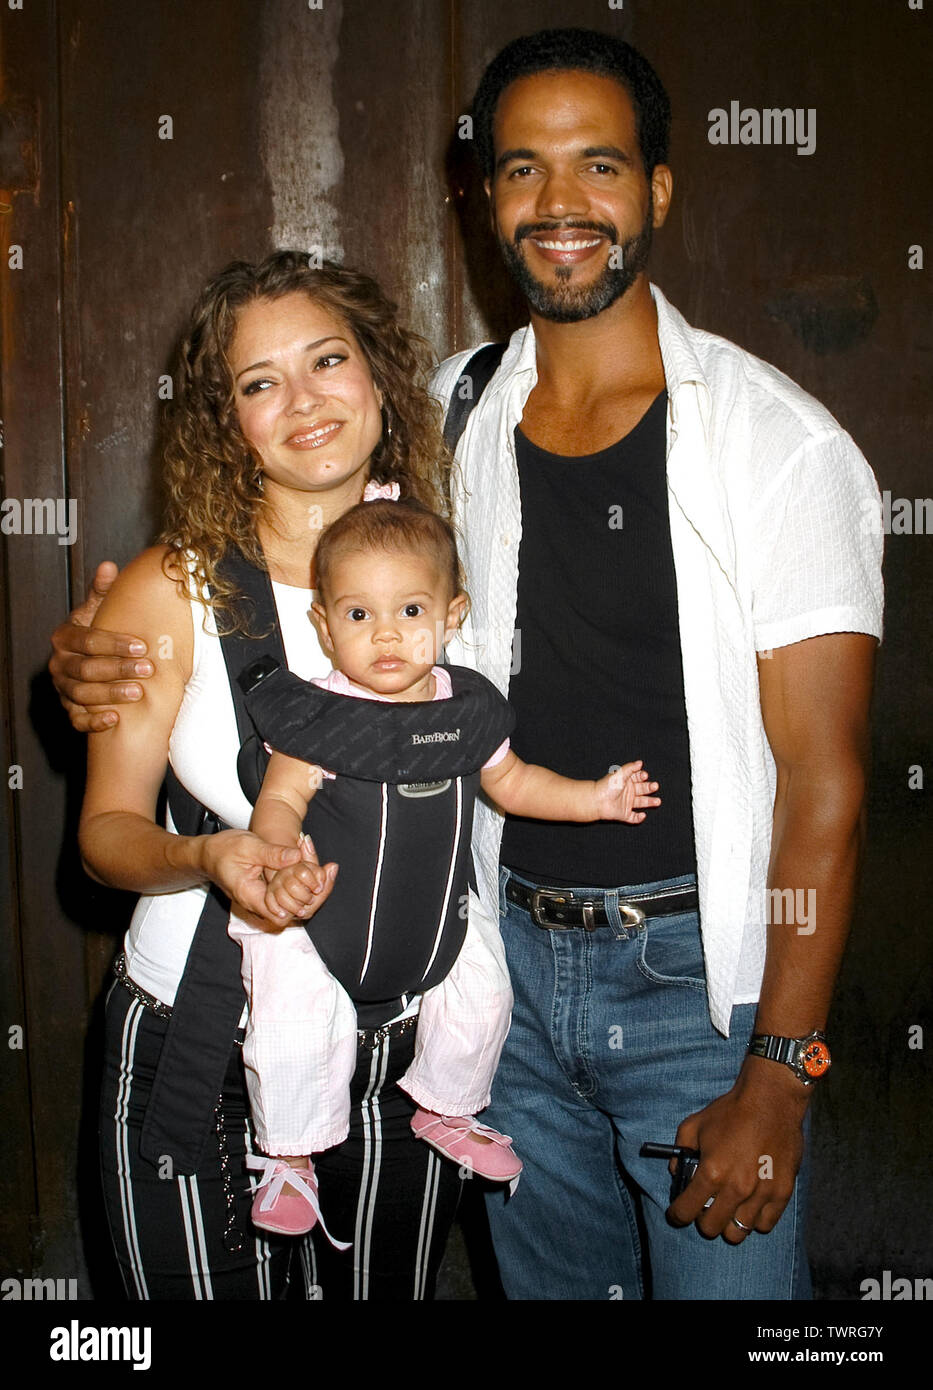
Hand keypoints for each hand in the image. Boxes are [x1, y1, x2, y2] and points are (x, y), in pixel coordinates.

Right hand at [48, 561, 153, 730]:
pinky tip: (114, 720)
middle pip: (85, 669)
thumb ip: (104, 591)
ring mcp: (62, 688)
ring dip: (110, 695)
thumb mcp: (101, 609)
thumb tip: (109, 566)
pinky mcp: (69, 709)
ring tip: (138, 693)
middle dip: (117, 669)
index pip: (87, 641)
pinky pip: (76, 720)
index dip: (114, 644)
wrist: (93, 658)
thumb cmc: (101, 630)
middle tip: (147, 670)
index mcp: (65, 637)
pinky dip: (93, 722)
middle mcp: (59, 663)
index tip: (142, 646)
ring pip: (81, 695)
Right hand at [200, 830, 332, 924]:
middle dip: (313, 895)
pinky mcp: (266, 893)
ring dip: (309, 889)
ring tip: (326, 869)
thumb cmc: (225, 849)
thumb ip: (272, 854)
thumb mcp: (249, 846)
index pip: (281, 914)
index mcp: (250, 895)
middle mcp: (257, 903)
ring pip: (291, 905)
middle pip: (291, 913)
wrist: (208, 854)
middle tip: (329, 871)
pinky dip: (301, 885)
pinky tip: (312, 867)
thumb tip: (296, 856)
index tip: (317, 883)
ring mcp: (262, 899)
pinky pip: (287, 896)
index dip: (301, 902)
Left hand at [595, 760, 660, 822]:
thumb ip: (630, 768)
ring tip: (658, 801)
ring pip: (642, 803)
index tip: (645, 776)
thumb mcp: (619, 775)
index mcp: (627, 782)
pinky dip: (639, 818)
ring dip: (650, 802)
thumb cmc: (607, 786)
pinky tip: (643, 815)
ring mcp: (627, 804)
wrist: (597, 801)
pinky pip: (634, 817)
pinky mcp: (624, 814)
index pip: (638, 778)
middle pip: (643, 790)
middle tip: (655, 786)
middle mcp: (628, 792)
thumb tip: (640, 762)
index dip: (642, 776)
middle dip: (650, 788)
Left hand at [666, 1057, 808, 1242]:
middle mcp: (736, 1188)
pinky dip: (754, 1220)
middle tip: (705, 1207)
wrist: (771, 1100)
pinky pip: (764, 1224)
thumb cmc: (730, 1112)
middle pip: (712, 1229)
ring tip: (729, 1207)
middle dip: (703, 1220)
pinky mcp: (782, 1193)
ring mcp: (761, 1194)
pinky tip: (750, 1205)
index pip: (686, 1211)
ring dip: (729, 1222)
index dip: (677, 1215)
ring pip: (738, 1232)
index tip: (677, 1214)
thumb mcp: (694, 1125)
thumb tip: (677, 1174)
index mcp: (711, 1172)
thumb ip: (679, 1152)